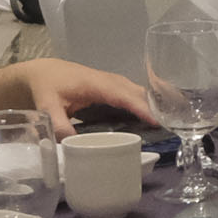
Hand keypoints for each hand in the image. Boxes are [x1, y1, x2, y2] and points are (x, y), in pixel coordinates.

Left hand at [18, 57, 162, 131]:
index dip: (140, 107)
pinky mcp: (112, 87)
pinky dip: (148, 102)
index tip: (156, 120)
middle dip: (157, 105)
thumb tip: (73, 145)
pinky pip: (134, 94)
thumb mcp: (47, 106)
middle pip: (137, 92)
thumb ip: (59, 124)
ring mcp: (112, 82)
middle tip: (176, 124)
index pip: (123, 95)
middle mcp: (108, 80)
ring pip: (139, 91)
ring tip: (173, 120)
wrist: (42, 72)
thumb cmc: (46, 87)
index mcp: (95, 83)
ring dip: (156, 103)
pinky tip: (157, 114)